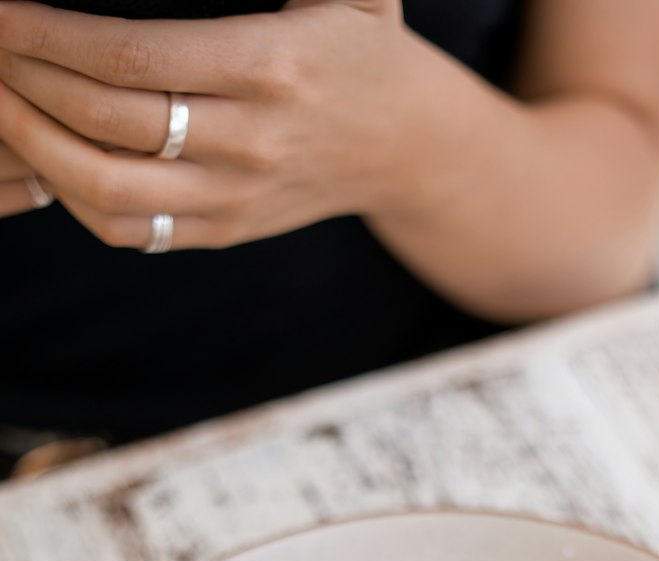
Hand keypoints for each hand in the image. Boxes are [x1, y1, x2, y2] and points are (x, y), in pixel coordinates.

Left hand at [0, 0, 414, 248]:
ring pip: (106, 189)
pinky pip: (132, 231)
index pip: (131, 55)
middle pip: (106, 120)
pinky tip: (47, 157)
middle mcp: (249, 141)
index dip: (49, 34)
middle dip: (24, 82)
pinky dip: (74, 199)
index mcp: (268, 66)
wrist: (408, 146)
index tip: (0, 14)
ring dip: (36, 146)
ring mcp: (235, 196)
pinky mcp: (224, 231)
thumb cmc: (359, 47)